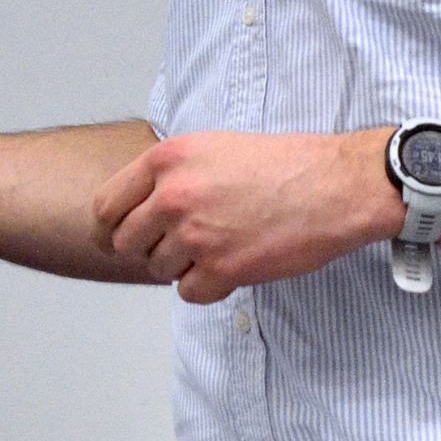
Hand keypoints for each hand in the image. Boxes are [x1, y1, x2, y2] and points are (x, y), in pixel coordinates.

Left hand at [89, 128, 399, 302]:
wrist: (334, 185)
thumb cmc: (284, 164)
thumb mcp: (213, 147)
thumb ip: (171, 174)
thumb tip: (141, 207)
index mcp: (167, 159)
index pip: (106, 205)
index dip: (113, 226)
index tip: (123, 236)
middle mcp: (174, 195)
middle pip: (126, 242)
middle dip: (149, 247)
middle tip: (180, 244)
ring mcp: (196, 234)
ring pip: (159, 269)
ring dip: (184, 265)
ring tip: (220, 245)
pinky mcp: (222, 268)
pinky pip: (188, 293)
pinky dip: (207, 286)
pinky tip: (234, 264)